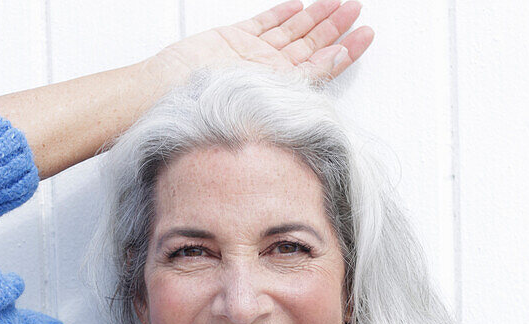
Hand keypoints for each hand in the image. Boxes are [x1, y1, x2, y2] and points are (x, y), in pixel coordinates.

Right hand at [154, 0, 373, 85]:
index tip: (364, 36)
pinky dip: (282, 13)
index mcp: (279, 91)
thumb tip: (333, 60)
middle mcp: (269, 74)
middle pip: (310, 47)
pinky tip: (299, 5)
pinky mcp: (232, 40)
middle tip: (357, 10)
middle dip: (336, 27)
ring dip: (316, 17)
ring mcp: (252, 56)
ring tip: (339, 2)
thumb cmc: (205, 107)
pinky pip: (264, 24)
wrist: (164, 95)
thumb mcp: (261, 97)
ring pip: (292, 32)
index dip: (344, 51)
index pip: (320, 68)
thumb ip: (299, 78)